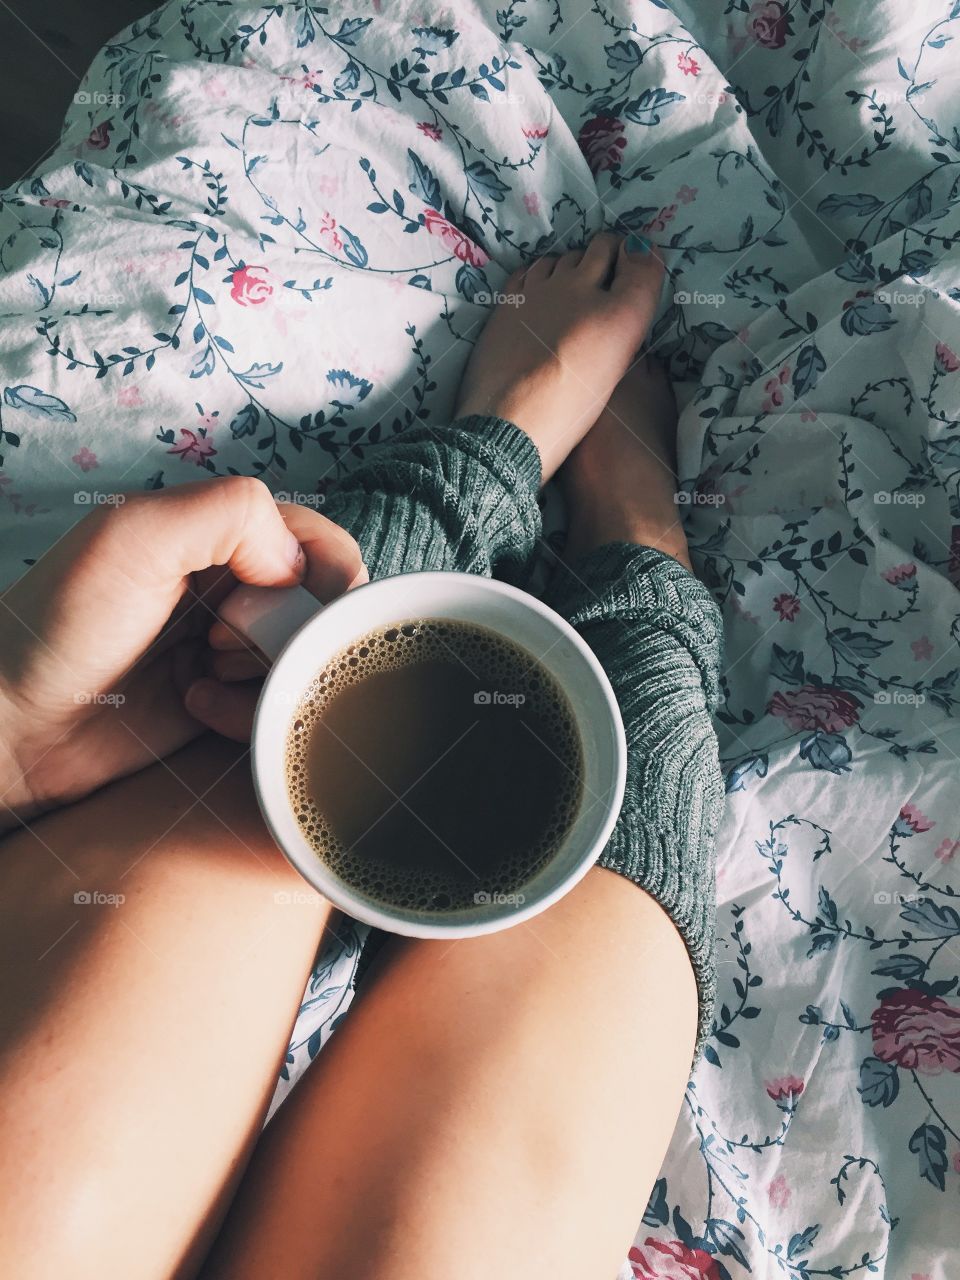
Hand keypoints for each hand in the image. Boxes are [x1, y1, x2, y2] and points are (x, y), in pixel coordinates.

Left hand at [0, 477, 364, 829]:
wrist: (18, 725)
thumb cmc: (60, 624)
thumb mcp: (136, 536)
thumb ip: (230, 514)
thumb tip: (298, 566)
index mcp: (220, 534)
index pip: (320, 542)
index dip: (319, 573)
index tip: (284, 598)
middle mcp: (236, 588)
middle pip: (324, 608)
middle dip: (288, 630)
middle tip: (223, 638)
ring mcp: (235, 649)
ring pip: (309, 663)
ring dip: (267, 674)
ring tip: (205, 675)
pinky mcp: (230, 705)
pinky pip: (281, 710)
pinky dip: (250, 713)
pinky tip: (198, 704)